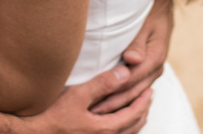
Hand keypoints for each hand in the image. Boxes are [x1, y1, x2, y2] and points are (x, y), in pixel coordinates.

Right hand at [15, 65, 151, 133]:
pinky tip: (115, 124)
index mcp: (105, 129)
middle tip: (147, 99)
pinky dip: (122, 130)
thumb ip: (102, 84)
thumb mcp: (77, 96)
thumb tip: (125, 73)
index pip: (134, 114)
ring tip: (136, 111)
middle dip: (142, 112)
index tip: (150, 90)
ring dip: (133, 122)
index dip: (143, 102)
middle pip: (133, 128)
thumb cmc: (51, 117)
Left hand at [90, 0, 172, 113]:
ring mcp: (152, 71)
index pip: (131, 81)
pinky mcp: (147, 70)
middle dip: (112, 104)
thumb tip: (132, 60)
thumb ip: (137, 42)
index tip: (95, 101)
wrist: (161, 3)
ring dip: (116, 105)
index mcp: (155, 57)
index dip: (112, 92)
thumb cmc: (149, 10)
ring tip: (95, 112)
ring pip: (134, 94)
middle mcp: (155, 67)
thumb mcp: (144, 22)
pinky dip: (121, 98)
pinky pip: (135, 89)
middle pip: (132, 93)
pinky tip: (107, 103)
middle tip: (90, 113)